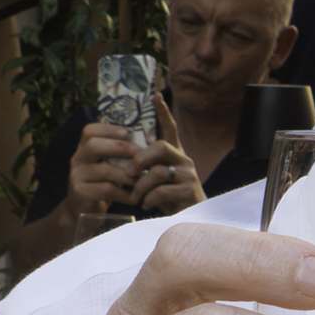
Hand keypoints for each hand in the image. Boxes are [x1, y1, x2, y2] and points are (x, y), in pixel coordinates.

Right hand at [70, 122, 148, 214]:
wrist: (82, 212)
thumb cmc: (101, 185)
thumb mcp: (107, 166)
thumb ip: (118, 155)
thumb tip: (145, 143)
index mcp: (84, 149)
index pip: (90, 131)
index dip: (108, 129)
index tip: (128, 132)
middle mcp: (77, 160)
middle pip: (93, 146)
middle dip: (120, 147)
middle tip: (140, 153)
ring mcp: (77, 177)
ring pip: (104, 170)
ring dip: (128, 175)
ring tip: (143, 179)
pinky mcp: (81, 194)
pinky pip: (106, 190)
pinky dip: (124, 194)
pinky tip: (135, 198)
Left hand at [125, 99, 206, 213]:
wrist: (188, 219)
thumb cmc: (169, 198)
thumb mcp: (157, 180)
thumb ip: (147, 167)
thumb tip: (125, 161)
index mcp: (175, 155)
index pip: (170, 128)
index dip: (163, 112)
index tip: (155, 95)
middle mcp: (184, 160)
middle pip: (161, 147)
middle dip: (140, 159)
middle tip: (129, 173)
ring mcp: (188, 175)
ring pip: (157, 172)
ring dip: (140, 186)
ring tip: (135, 197)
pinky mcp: (189, 191)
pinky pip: (161, 191)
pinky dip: (148, 199)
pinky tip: (145, 205)